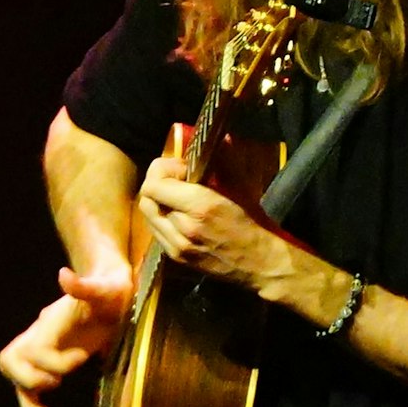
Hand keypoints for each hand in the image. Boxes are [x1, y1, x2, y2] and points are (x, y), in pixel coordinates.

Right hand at [0, 265, 132, 406]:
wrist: (112, 291)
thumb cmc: (112, 290)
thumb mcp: (107, 288)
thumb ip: (85, 286)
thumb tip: (64, 275)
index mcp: (51, 322)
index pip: (36, 348)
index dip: (57, 360)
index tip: (84, 356)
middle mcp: (40, 336)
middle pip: (10, 360)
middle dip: (32, 377)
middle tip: (59, 380)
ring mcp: (42, 350)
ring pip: (15, 378)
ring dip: (27, 398)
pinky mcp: (51, 363)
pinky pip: (29, 389)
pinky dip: (33, 406)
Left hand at [137, 156, 289, 292]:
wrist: (260, 263)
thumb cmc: (254, 224)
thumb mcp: (240, 191)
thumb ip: (220, 168)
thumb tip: (215, 143)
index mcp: (201, 206)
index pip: (154, 185)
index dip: (161, 171)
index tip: (180, 168)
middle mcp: (183, 227)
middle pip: (147, 199)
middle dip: (156, 184)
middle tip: (175, 180)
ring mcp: (177, 245)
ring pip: (148, 216)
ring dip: (158, 202)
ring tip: (176, 198)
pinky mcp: (176, 257)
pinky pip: (157, 231)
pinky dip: (162, 218)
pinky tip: (179, 216)